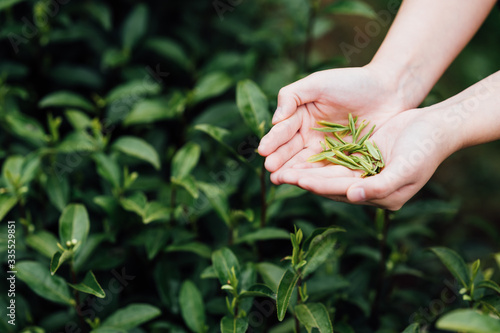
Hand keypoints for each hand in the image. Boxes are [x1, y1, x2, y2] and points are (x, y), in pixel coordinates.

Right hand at [258, 65, 410, 183]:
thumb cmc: (351, 82)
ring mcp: (326, 150)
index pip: (283, 131)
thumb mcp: (318, 83)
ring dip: (292, 172)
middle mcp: (310, 136)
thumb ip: (292, 96)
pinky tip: (305, 183)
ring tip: (279, 179)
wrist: (389, 90)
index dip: (273, 140)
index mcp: (301, 117)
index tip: (263, 150)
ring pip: (306, 163)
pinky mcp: (343, 161)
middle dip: (279, 160)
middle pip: (291, 150)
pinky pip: (327, 170)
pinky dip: (316, 177)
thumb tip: (275, 120)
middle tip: (269, 169)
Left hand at [272, 108, 459, 210]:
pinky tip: (300, 152)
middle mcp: (369, 189)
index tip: (297, 180)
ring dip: (306, 170)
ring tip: (282, 167)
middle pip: (331, 184)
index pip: (342, 191)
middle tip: (278, 175)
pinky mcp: (361, 157)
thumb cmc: (425, 150)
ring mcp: (364, 173)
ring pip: (329, 172)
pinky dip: (317, 157)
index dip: (319, 185)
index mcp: (380, 197)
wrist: (436, 127)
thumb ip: (380, 186)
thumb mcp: (406, 169)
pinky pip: (335, 159)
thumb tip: (353, 196)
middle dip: (305, 179)